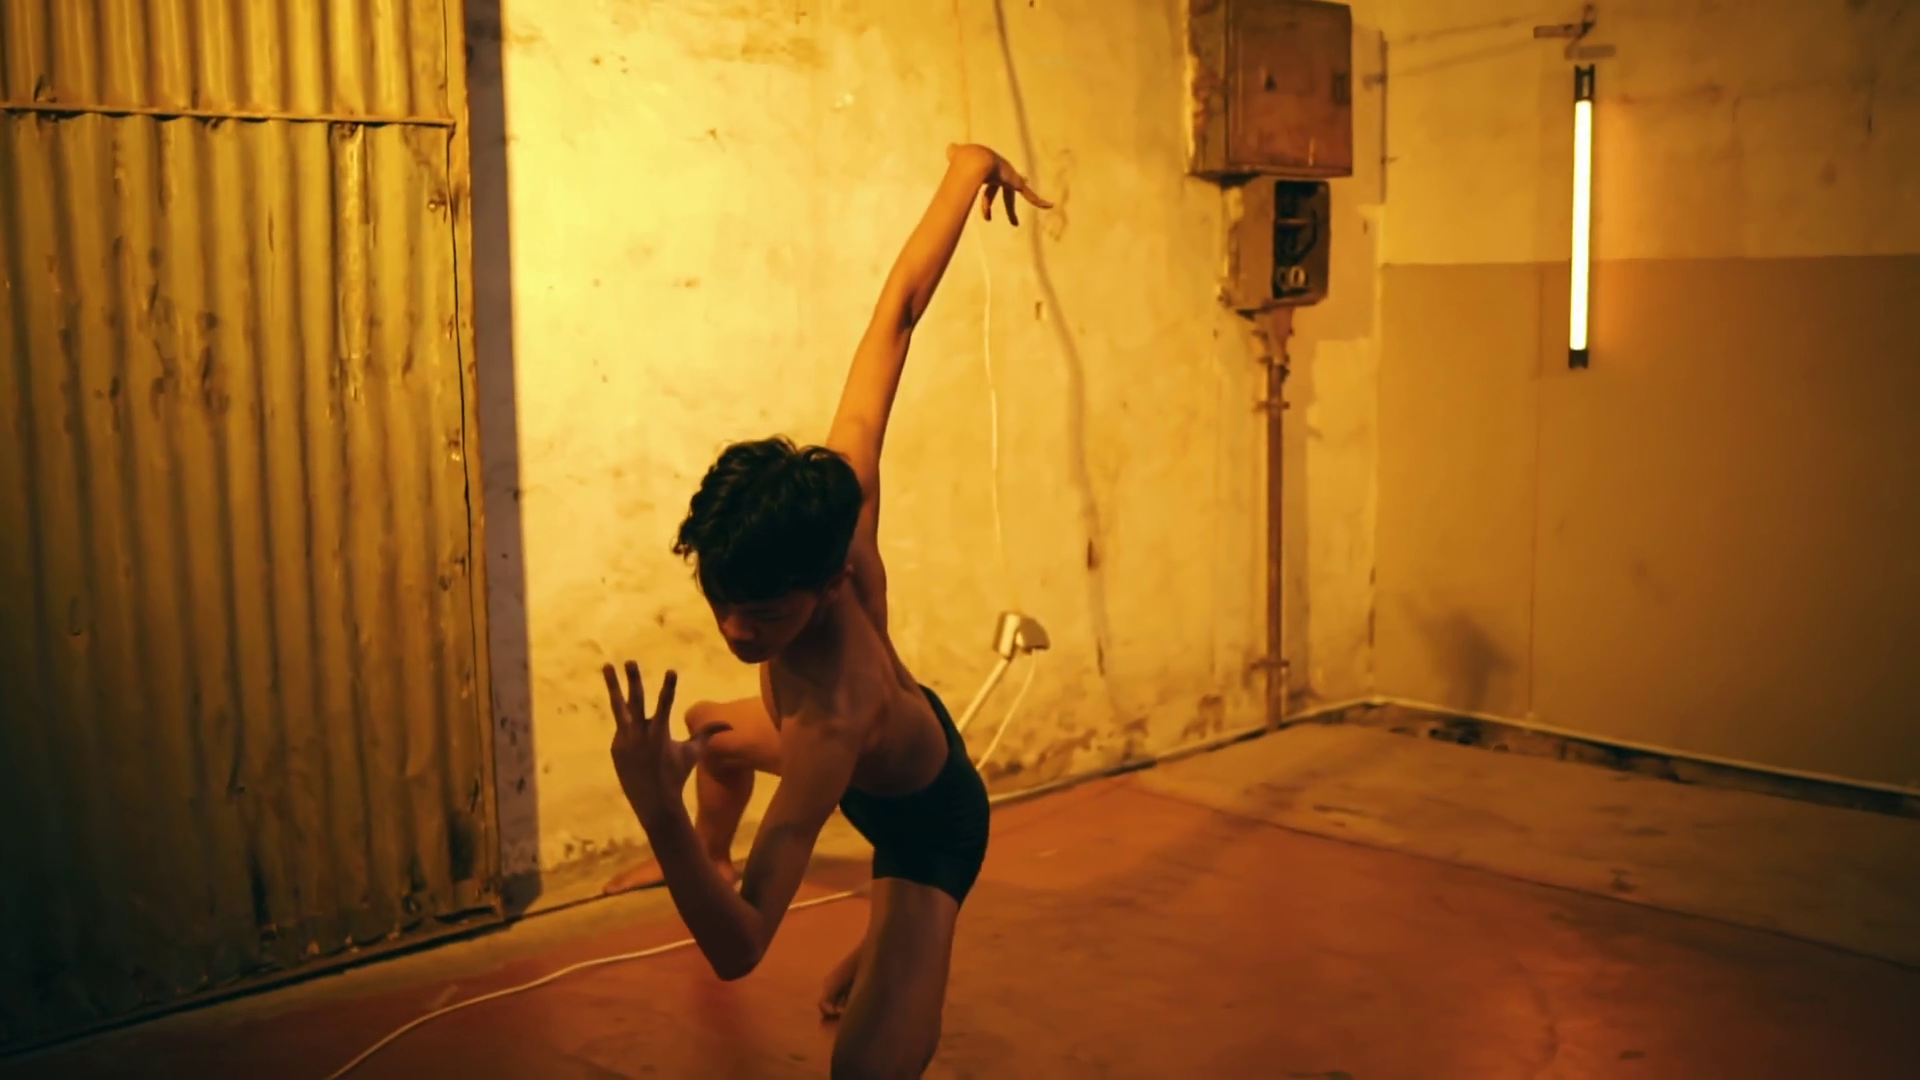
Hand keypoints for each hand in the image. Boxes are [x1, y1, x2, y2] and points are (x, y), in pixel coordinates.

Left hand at [602, 661, 729, 819]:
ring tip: (607, 666)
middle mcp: (640, 734)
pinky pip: (622, 729)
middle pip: (635, 700)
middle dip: (633, 679)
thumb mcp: (693, 753)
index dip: (669, 687)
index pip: (666, 704)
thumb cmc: (677, 774)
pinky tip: (633, 731)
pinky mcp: (616, 747)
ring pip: (619, 708)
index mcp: (660, 733)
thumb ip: (707, 734)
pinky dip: (628, 726)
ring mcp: (625, 740)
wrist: (654, 801)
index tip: (671, 670)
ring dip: (613, 686)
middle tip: (630, 661)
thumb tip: (729, 725)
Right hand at [948, 143, 1053, 225]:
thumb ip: (955, 153)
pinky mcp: (1017, 184)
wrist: (975, 159)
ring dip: (1015, 212)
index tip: (987, 214)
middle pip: (1005, 196)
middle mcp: (1003, 176)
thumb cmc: (966, 158)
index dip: (988, 202)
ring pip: (1019, 196)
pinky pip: (1031, 195)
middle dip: (1006, 208)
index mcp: (990, 174)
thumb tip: (950, 149)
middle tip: (1010, 220)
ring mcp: (1011, 180)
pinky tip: (1049, 206)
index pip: (990, 191)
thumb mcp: (959, 157)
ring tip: (1016, 223)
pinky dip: (1040, 202)